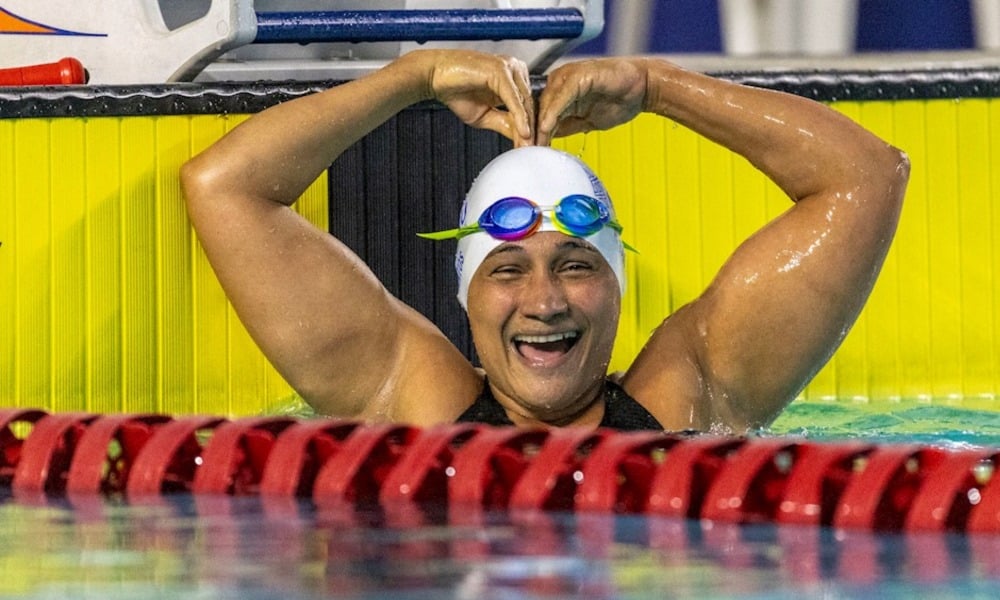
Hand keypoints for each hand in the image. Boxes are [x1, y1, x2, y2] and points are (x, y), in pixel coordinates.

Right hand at [407, 50, 533, 146]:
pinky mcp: (500, 70)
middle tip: (533, 151)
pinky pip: (513, 98)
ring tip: (529, 146)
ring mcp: (509, 67)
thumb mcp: (486, 115)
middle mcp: (515, 69)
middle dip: (532, 130)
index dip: (531, 128)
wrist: (434, 76)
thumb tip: (522, 138)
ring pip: (524, 102)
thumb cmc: (456, 91)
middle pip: (529, 105)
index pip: (528, 105)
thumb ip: (505, 124)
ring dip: (527, 127)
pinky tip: (523, 132)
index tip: (531, 147)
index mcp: (514, 77)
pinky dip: (519, 117)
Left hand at [536, 58, 648, 145]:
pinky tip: (546, 128)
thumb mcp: (585, 121)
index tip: (525, 152)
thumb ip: (565, 127)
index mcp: (558, 90)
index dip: (530, 133)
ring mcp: (567, 76)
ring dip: (537, 126)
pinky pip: (561, 97)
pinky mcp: (578, 75)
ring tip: (532, 145)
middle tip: (523, 152)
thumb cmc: (617, 100)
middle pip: (537, 108)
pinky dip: (552, 113)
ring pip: (546, 103)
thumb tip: (547, 140)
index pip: (537, 113)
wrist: (642, 88)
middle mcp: (559, 81)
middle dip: (529, 132)